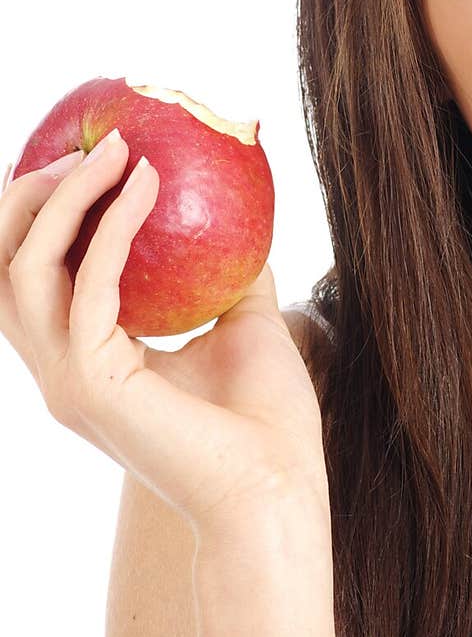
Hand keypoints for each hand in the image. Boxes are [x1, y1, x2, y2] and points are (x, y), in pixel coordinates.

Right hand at [0, 133, 327, 536]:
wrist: (279, 491)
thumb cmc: (267, 421)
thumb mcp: (242, 323)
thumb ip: (225, 271)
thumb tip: (236, 211)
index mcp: (86, 364)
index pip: (31, 277)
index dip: (42, 213)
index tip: (84, 154)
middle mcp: (61, 373)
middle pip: (1, 267)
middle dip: (30, 196)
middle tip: (87, 145)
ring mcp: (68, 382)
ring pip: (24, 268)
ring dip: (65, 197)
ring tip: (115, 150)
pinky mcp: (92, 384)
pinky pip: (89, 284)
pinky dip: (114, 225)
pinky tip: (149, 184)